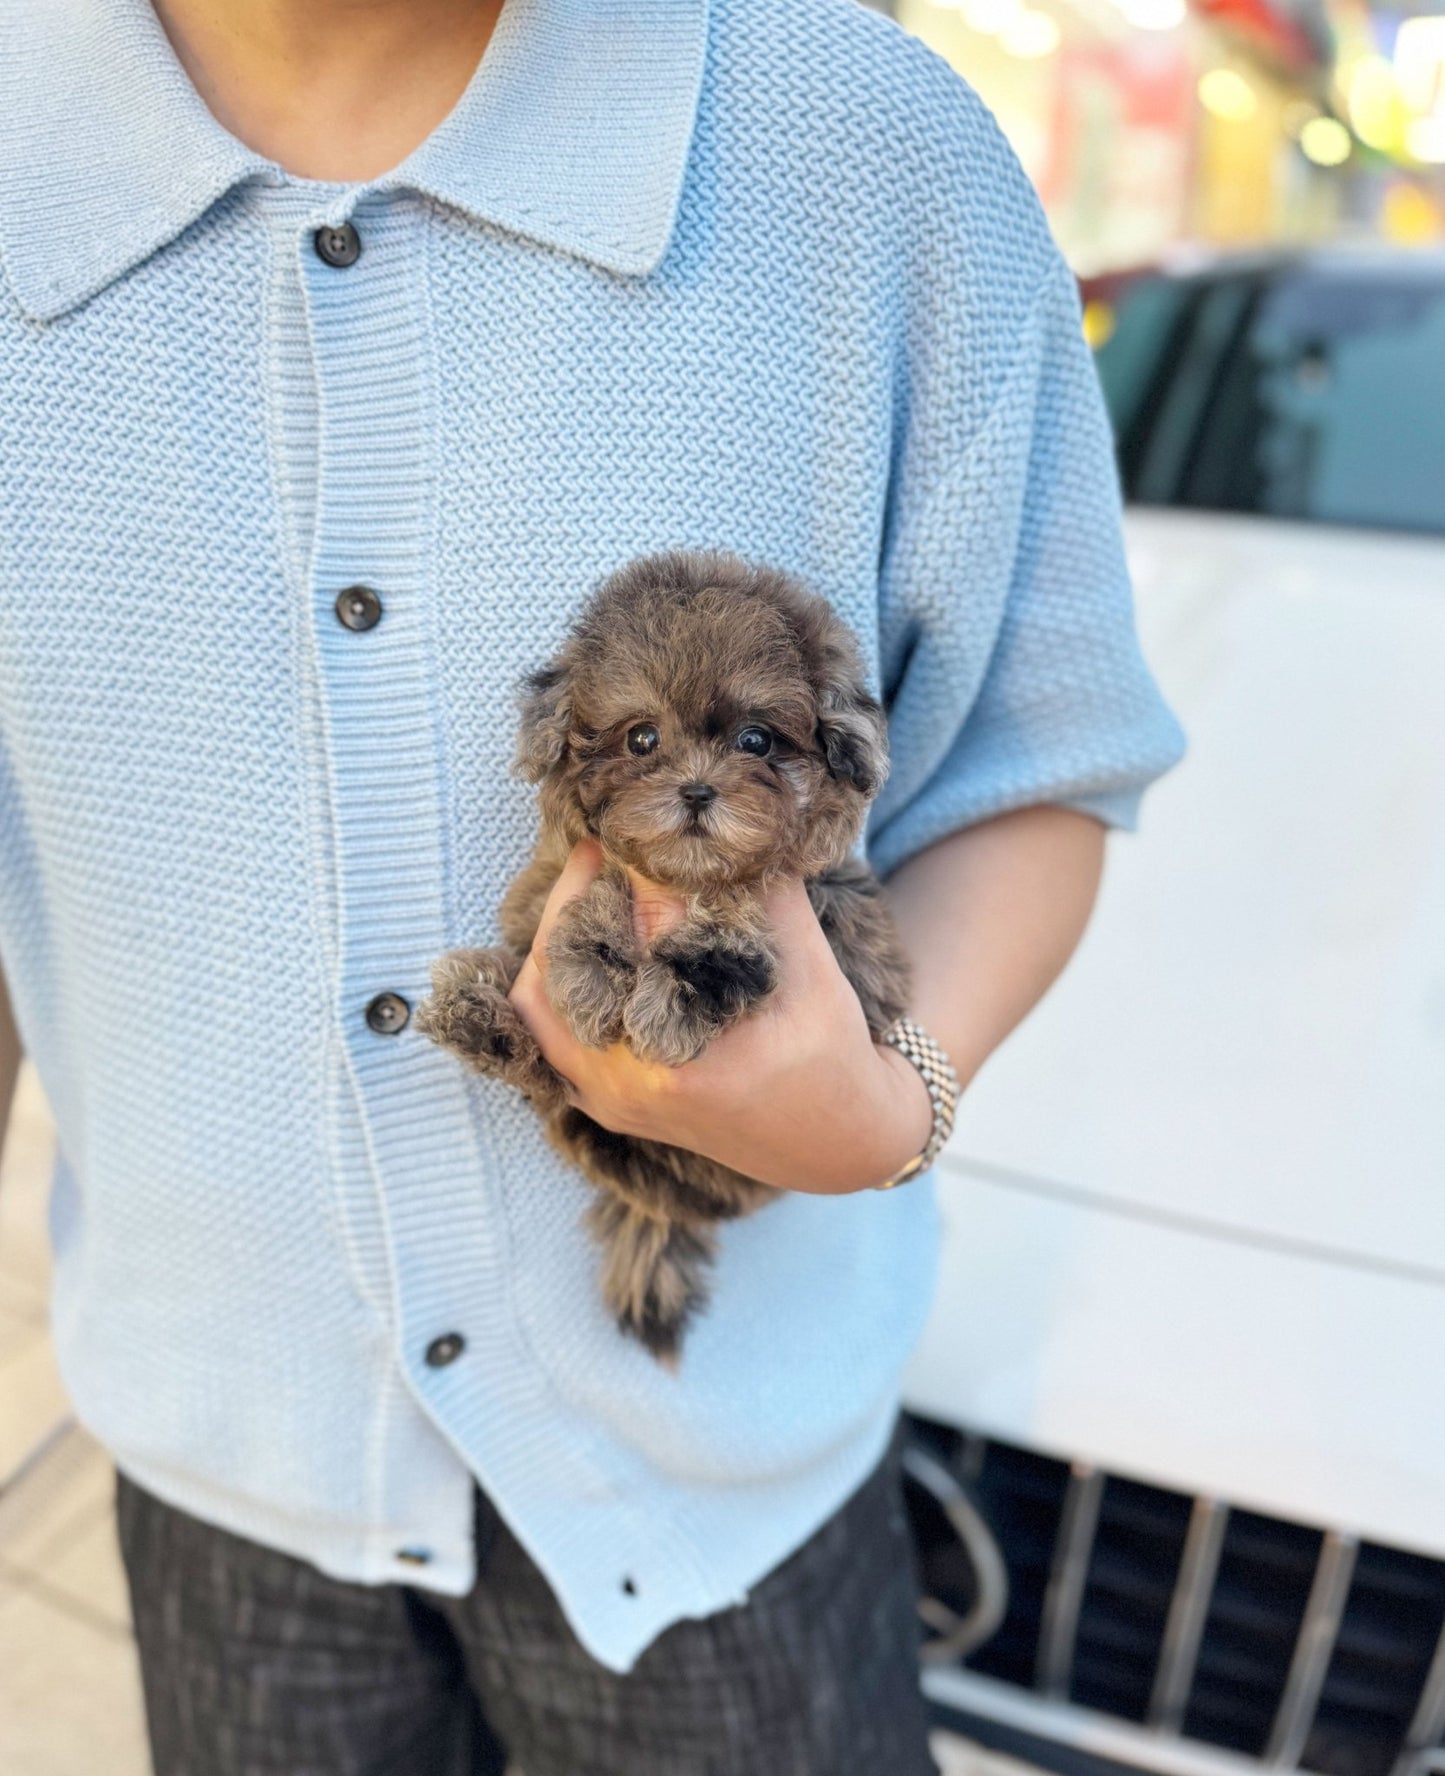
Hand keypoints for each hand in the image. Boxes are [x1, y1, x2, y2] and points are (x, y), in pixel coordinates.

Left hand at [507, 842, 934, 1193]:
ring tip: (591, 891)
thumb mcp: (812, 967)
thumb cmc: (830, 1052)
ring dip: (555, 938)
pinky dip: (554, 983)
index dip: (634, 867)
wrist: (831, 1142)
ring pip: (537, 1002)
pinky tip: (587, 943)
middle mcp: (635, 1084)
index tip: (635, 822)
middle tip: (603, 849)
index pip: (640, 933)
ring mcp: (611, 1100)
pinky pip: (546, 1035)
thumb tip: (728, 824)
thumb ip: (768, 893)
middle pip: (561, 968)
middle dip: (576, 896)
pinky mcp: (605, 1103)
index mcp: (691, 1055)